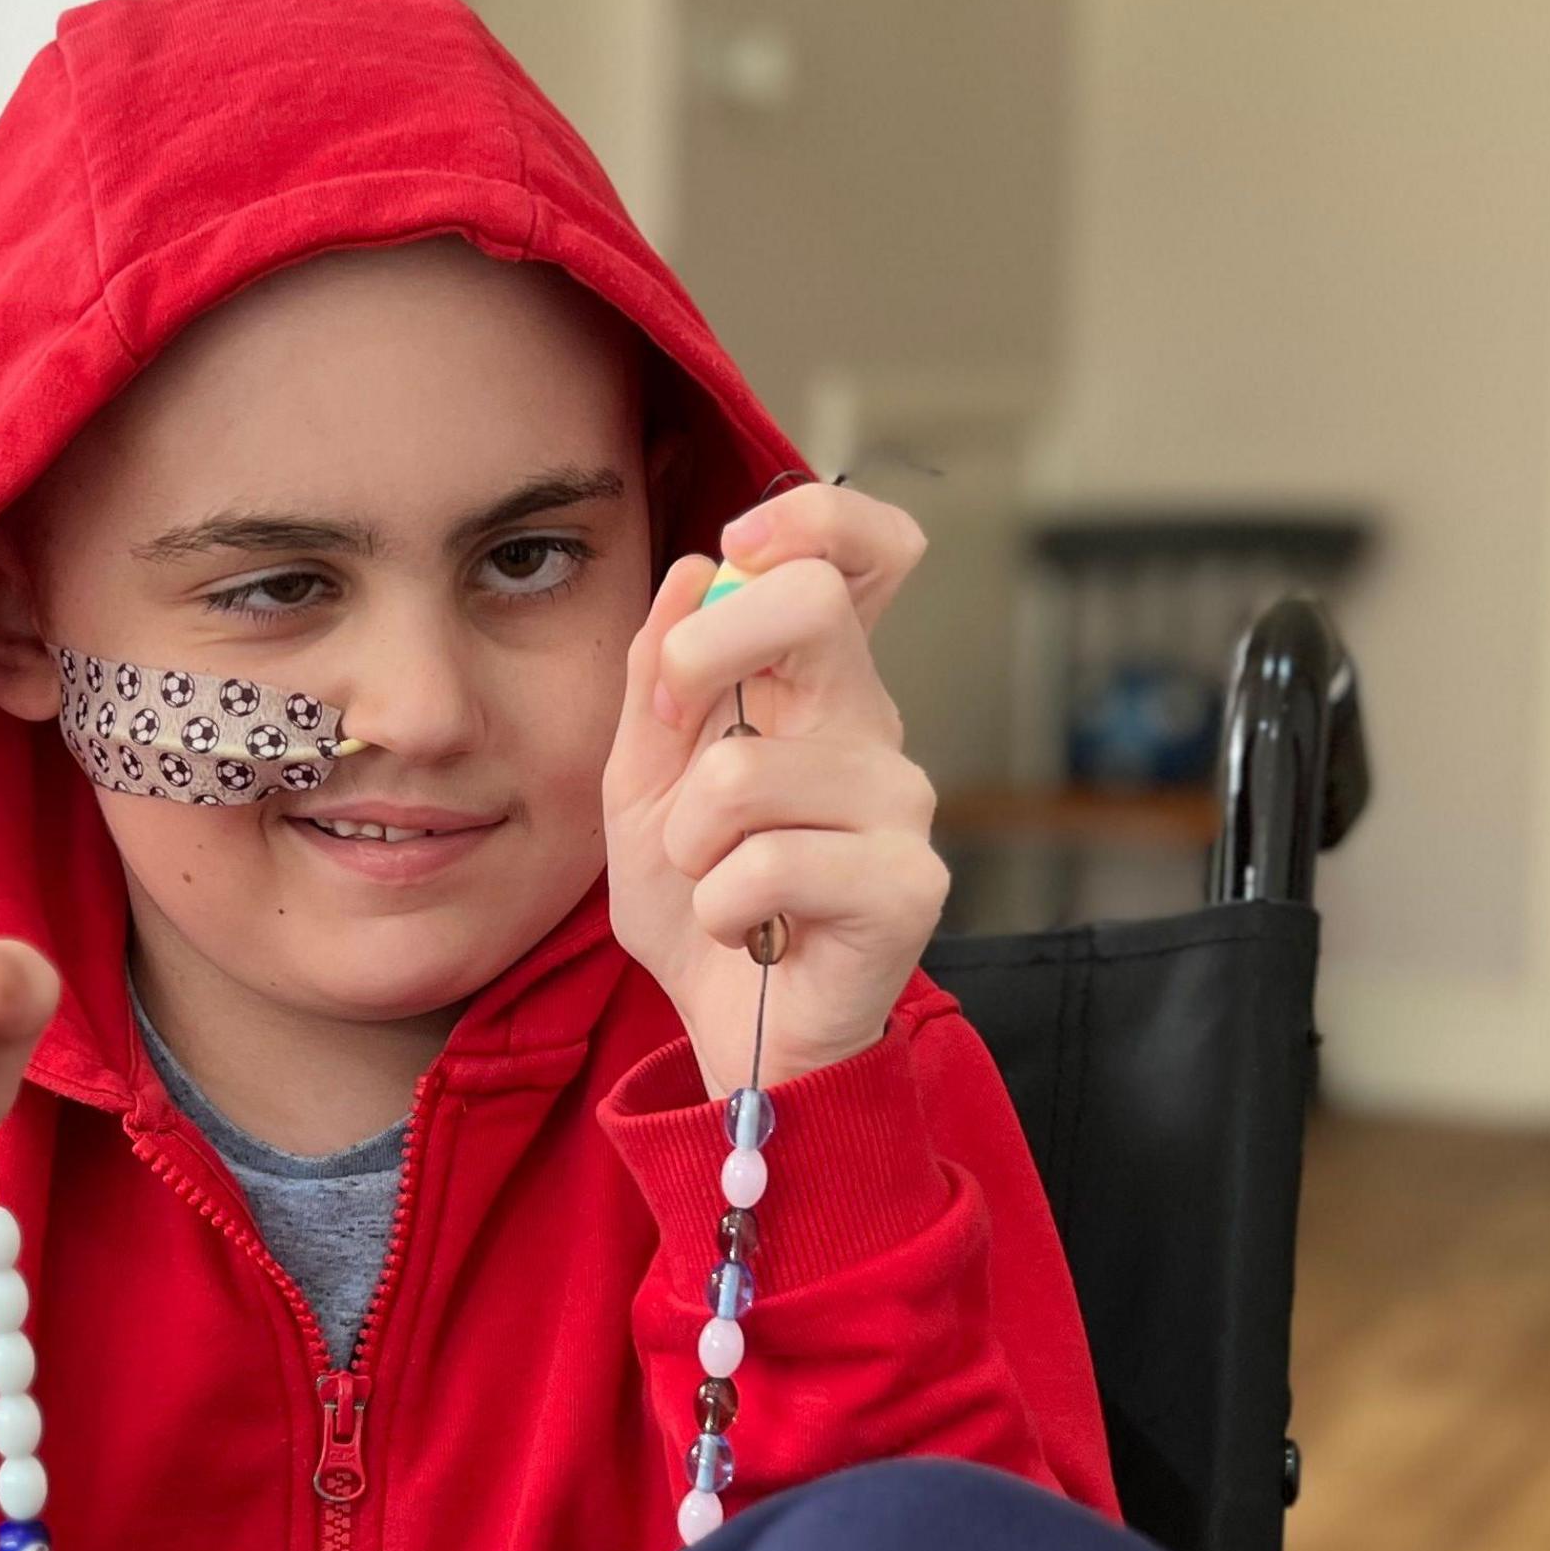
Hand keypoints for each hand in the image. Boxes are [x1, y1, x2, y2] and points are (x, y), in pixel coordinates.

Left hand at [601, 481, 949, 1096]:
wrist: (735, 1034)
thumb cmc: (701, 903)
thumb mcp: (642, 780)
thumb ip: (657, 678)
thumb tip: (690, 570)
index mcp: (815, 683)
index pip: (865, 548)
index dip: (810, 516)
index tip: (740, 550)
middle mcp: (871, 724)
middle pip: (814, 602)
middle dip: (704, 655)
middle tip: (669, 733)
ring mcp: (900, 802)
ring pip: (747, 768)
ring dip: (690, 840)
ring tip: (713, 881)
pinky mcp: (907, 885)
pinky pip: (767, 866)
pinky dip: (720, 908)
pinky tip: (745, 930)